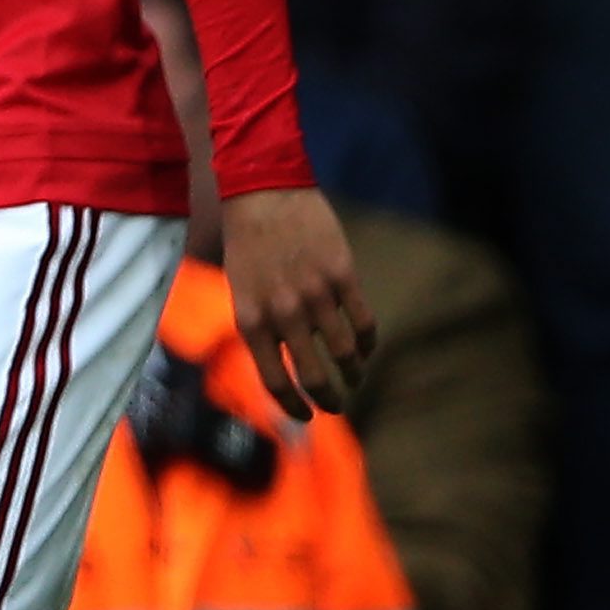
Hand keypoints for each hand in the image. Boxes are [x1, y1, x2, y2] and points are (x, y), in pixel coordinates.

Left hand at [220, 185, 376, 420]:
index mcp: (251, 321)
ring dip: (353, 373)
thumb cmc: (248, 244)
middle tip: (337, 406)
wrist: (264, 192)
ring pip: (344, 353)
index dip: (294, 406)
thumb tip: (282, 365)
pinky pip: (363, 322)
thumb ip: (261, 326)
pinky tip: (365, 348)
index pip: (275, 382)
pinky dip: (367, 342)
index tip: (306, 416)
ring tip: (355, 378)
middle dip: (330, 399)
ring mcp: (315, 295)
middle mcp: (283, 314)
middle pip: (315, 376)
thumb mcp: (241, 291)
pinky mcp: (343, 276)